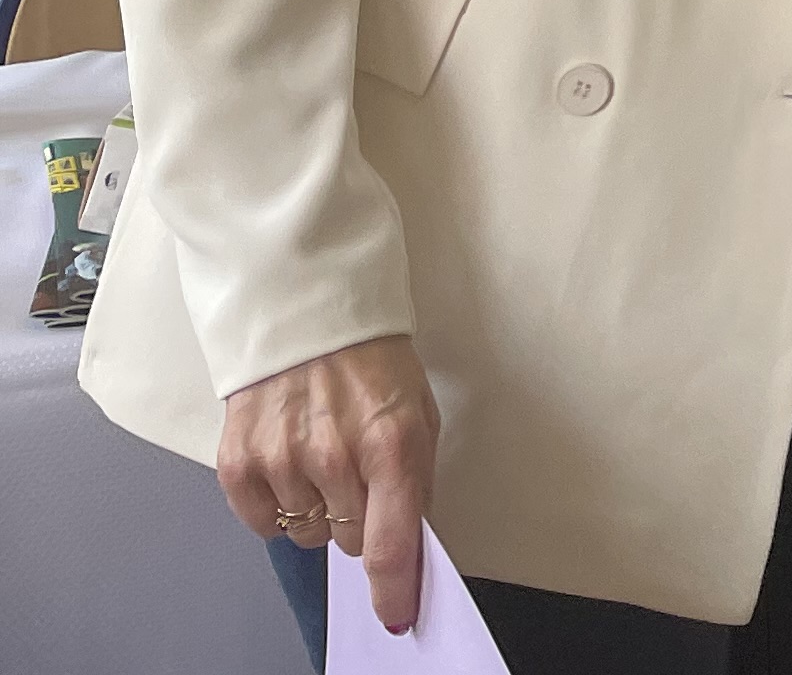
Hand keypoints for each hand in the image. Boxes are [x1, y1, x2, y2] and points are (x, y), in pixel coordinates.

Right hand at [218, 336, 438, 633]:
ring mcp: (282, 460)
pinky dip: (277, 507)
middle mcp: (335, 457)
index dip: (394, 589)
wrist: (307, 311)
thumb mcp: (418, 413)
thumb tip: (408, 544)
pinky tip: (288, 465)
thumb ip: (414, 480)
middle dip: (360, 519)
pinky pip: (261, 523)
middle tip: (358, 472)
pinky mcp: (238, 462)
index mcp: (392, 444)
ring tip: (322, 455)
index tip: (396, 615)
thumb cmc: (371, 362)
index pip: (391, 544)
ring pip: (308, 533)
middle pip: (350, 541)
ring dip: (319, 508)